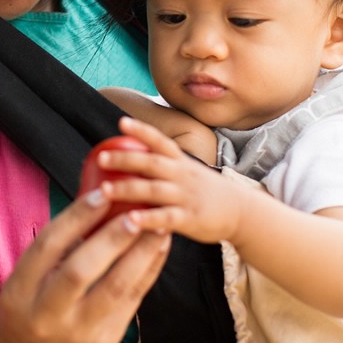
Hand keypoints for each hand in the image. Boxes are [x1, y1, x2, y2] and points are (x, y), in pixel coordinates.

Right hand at [0, 181, 170, 342]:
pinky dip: (148, 272)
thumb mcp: (24, 277)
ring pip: (115, 289)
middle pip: (81, 270)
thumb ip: (56, 248)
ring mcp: (78, 332)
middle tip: (137, 213)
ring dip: (141, 255)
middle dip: (112, 239)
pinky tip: (158, 251)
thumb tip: (99, 204)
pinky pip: (131, 302)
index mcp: (21, 290)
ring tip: (159, 228)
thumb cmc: (25, 307)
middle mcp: (47, 314)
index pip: (48, 247)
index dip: (77, 218)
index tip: (102, 193)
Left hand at [98, 116, 247, 244]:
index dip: (142, 130)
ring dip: (128, 189)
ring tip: (104, 189)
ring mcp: (186, 197)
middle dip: (125, 159)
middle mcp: (182, 176)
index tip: (121, 122)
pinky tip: (129, 220)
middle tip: (101, 157)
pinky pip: (166, 218)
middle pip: (152, 163)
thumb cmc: (205, 192)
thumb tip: (128, 161)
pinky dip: (148, 219)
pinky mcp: (190, 219)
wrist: (241, 212)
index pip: (161, 141)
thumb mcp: (187, 172)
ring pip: (154, 191)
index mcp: (181, 162)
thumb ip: (163, 168)